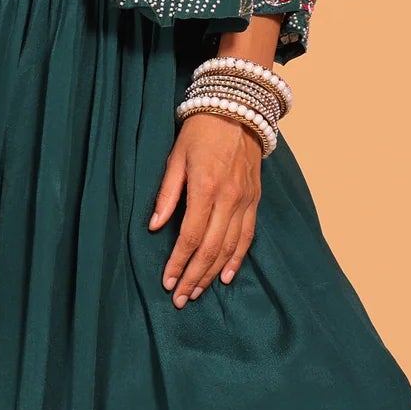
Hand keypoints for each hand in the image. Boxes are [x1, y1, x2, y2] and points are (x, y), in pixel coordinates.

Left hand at [149, 108, 264, 306]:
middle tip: (180, 298)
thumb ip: (166, 194)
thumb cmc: (200, 133)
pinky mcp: (254, 200)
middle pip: (212, 249)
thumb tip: (155, 227)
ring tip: (198, 292)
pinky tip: (226, 276)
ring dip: (213, 274)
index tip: (167, 282)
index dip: (179, 262)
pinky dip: (237, 259)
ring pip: (230, 248)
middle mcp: (229, 199)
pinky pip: (248, 236)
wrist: (238, 110)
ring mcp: (245, 201)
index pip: (192, 236)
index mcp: (206, 188)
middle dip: (194, 277)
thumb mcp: (175, 158)